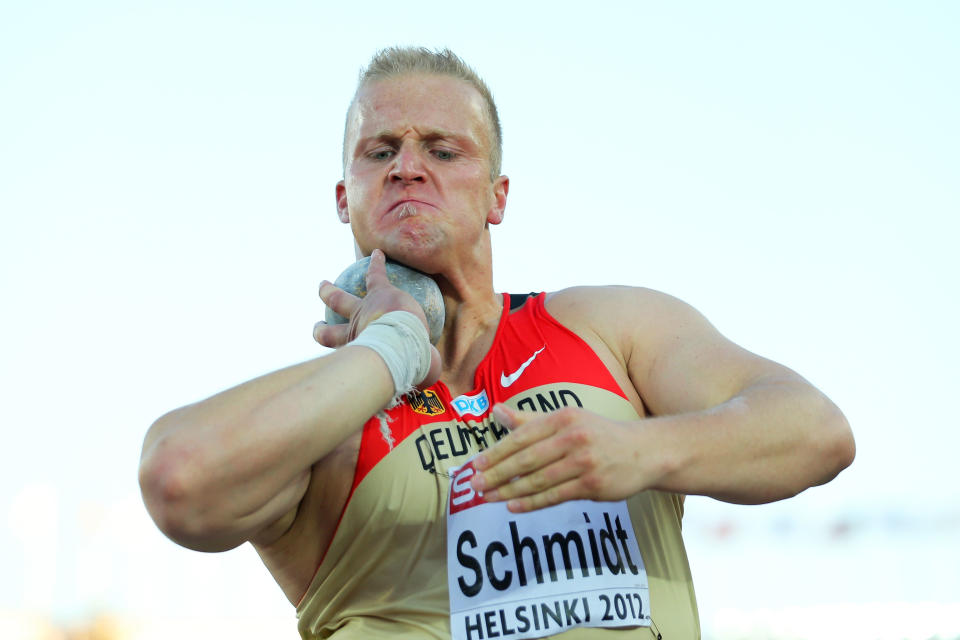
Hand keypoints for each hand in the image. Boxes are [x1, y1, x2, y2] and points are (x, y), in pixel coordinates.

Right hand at [314, 249, 440, 385]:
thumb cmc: (406, 365)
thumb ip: (418, 376)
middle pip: (331, 334)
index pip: (347, 356)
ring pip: (340, 301)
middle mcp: (356, 334)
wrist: (402, 345)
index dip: (336, 352)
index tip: (328, 348)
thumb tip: (429, 386)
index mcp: (361, 354)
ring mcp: (365, 312)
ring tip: (322, 285)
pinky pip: (374, 275)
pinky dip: (375, 264)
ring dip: (329, 293)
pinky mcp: (381, 294)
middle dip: (322, 331)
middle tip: (317, 329)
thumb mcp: (409, 376)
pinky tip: (377, 254)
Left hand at [470, 404, 652, 511]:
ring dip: (509, 491)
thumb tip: (496, 411)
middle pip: (526, 459)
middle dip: (497, 474)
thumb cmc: (598, 434)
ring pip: (538, 480)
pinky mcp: (592, 485)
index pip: (522, 436)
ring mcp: (584, 462)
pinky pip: (555, 496)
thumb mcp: (567, 419)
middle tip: (475, 484)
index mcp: (562, 418)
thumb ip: (529, 419)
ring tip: (488, 498)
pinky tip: (513, 506)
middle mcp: (573, 437)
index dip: (497, 451)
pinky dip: (531, 502)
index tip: (476, 464)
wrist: (644, 451)